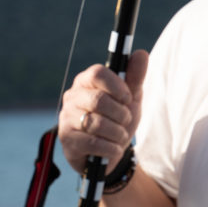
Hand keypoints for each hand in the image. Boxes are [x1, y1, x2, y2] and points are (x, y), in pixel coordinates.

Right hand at [58, 49, 148, 173]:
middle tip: (126, 119)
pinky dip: (111, 147)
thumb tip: (140, 53)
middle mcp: (72, 97)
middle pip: (98, 100)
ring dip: (117, 132)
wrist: (109, 153)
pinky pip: (93, 143)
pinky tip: (114, 148)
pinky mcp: (66, 140)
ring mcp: (66, 118)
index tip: (128, 97)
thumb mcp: (131, 98)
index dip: (116, 85)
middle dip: (120, 113)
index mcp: (86, 81)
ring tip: (121, 135)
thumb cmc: (118, 119)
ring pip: (96, 123)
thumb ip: (135, 76)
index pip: (97, 73)